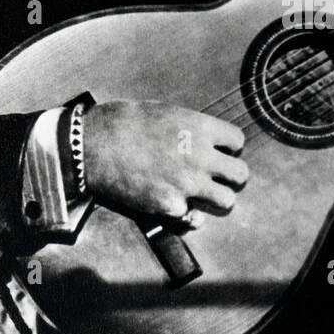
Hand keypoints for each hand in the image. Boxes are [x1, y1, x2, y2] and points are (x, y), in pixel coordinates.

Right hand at [82, 101, 247, 220]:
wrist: (92, 146)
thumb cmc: (122, 123)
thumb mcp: (164, 113)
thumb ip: (190, 128)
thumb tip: (202, 138)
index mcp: (200, 128)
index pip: (238, 141)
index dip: (229, 148)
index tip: (220, 152)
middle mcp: (201, 156)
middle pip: (240, 174)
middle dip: (230, 176)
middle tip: (217, 177)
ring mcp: (188, 184)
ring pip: (227, 201)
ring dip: (216, 199)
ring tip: (203, 196)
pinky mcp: (170, 206)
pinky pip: (194, 219)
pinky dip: (187, 216)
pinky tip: (176, 207)